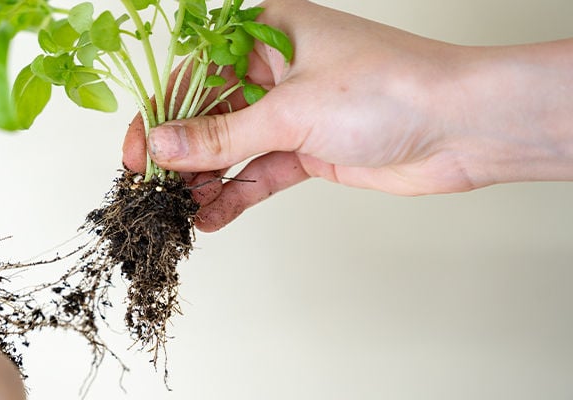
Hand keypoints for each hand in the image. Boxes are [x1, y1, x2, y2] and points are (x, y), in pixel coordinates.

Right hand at [123, 0, 572, 231]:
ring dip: (207, 181)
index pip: (194, 73)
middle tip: (154, 189)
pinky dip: (238, 194)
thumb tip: (163, 145)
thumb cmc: (390, 88)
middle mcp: (275, 70)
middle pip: (210, 114)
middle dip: (183, 154)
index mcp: (266, 34)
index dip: (160, 114)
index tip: (137, 151)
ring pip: (233, 147)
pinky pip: (260, 171)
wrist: (462, 127)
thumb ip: (221, 135)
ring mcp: (293, 111)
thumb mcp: (290, 111)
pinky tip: (212, 218)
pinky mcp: (309, 147)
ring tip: (181, 211)